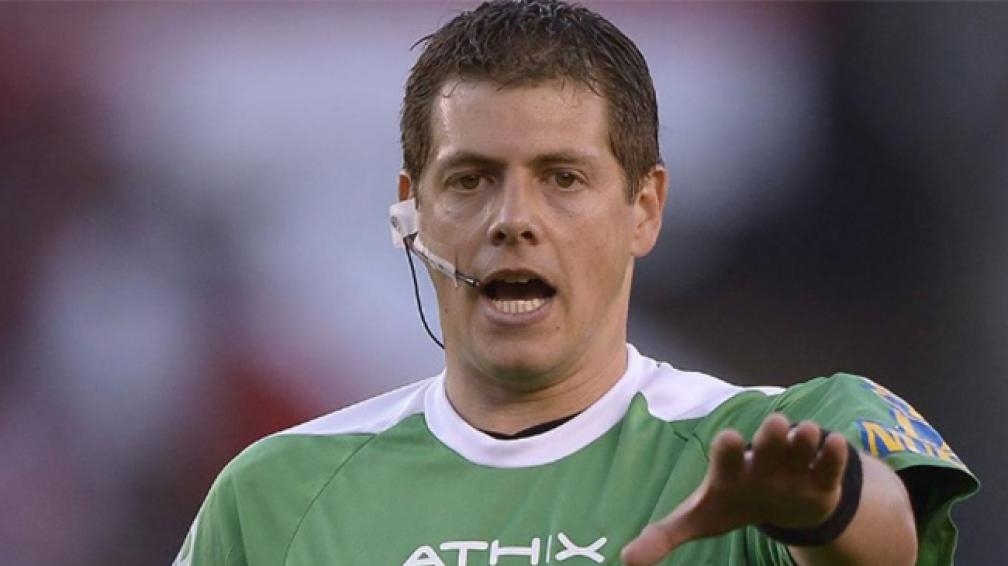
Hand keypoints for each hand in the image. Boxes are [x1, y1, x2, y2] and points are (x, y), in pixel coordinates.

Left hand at [621, 413, 849, 565]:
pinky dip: (832, 454)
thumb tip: (626, 559)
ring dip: (804, 438)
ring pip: (801, 443)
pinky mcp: (822, 478)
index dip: (728, 449)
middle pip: (768, 441)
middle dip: (771, 434)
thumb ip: (664, 534)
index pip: (726, 455)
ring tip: (805, 434)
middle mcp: (763, 461)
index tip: (728, 440)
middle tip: (775, 426)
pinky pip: (830, 461)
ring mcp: (793, 467)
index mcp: (731, 469)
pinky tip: (833, 444)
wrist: (778, 504)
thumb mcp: (701, 520)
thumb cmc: (733, 504)